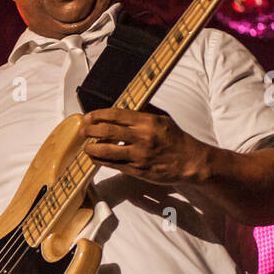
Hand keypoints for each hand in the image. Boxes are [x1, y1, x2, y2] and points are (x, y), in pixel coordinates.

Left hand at [79, 107, 211, 184]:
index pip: (116, 115)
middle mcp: (142, 137)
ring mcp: (139, 155)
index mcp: (147, 122)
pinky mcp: (137, 170)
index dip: (98, 115)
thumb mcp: (163, 118)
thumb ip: (144, 111)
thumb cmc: (176, 139)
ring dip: (92, 148)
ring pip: (107, 151)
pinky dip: (101, 161)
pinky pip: (114, 165)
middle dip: (90, 130)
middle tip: (83, 130)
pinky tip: (95, 158)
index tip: (88, 117)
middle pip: (107, 131)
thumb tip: (126, 103)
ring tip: (86, 146)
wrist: (190, 161)